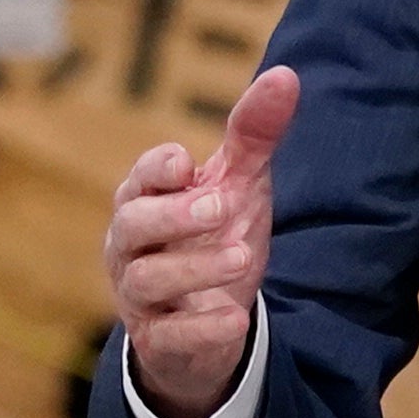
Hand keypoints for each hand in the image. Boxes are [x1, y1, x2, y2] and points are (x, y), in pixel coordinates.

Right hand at [103, 63, 297, 417]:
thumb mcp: (238, 185)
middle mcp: (131, 248)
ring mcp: (141, 298)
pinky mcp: (159, 343)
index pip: (138, 180)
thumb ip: (254, 134)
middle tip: (221, 205)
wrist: (212, 323)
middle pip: (131, 227)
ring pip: (146, 281)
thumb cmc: (213, 238)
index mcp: (145, 202)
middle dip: (172, 215)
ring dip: (194, 267)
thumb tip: (286, 74)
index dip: (155, 171)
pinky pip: (169, 337)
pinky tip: (237, 319)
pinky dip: (201, 327)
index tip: (185, 163)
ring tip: (243, 256)